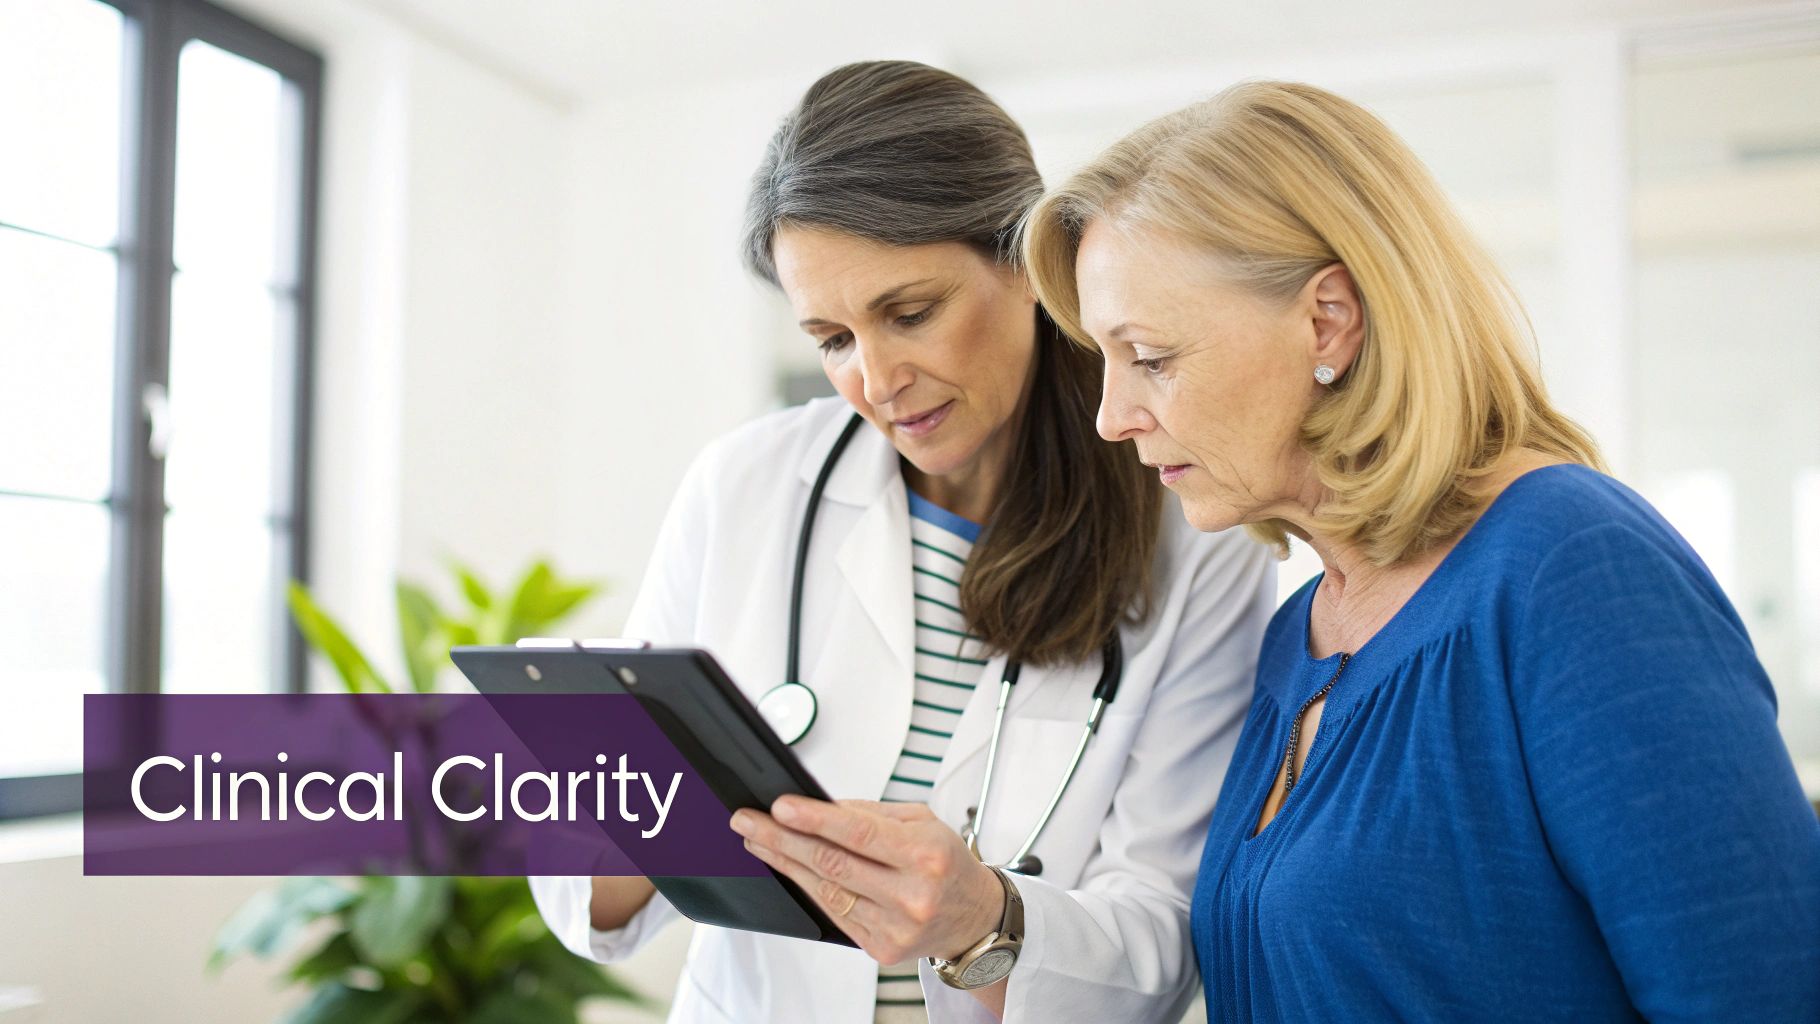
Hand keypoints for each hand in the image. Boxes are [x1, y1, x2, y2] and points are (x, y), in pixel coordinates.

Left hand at [730, 796, 1003, 964]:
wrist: (975, 918)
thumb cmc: (948, 864)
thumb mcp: (923, 822)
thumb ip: (872, 813)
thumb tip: (822, 807)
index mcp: (926, 855)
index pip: (859, 833)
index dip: (815, 819)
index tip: (780, 806)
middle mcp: (911, 894)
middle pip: (832, 863)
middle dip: (783, 838)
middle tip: (750, 820)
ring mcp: (894, 926)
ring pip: (825, 890)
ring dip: (785, 863)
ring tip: (758, 840)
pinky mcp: (880, 948)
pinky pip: (833, 913)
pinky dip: (807, 887)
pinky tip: (789, 868)